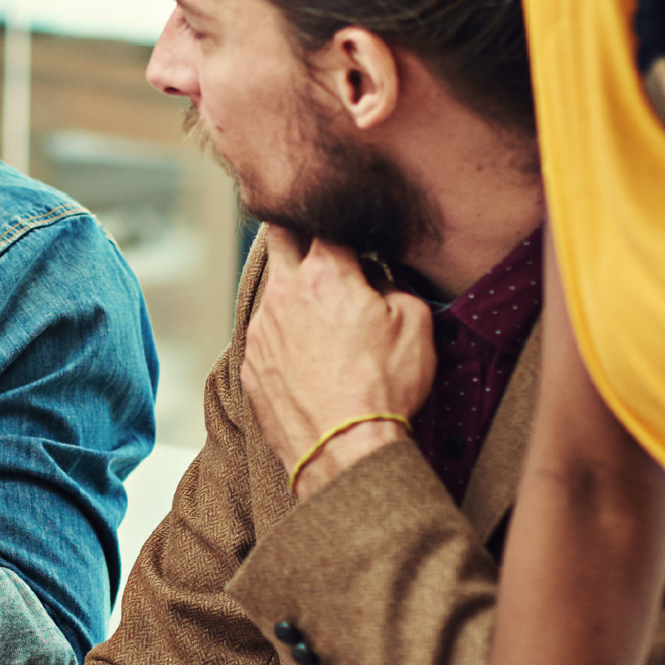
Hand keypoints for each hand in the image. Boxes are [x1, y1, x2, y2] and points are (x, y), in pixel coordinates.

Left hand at [240, 228, 435, 497]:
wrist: (342, 449)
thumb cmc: (384, 387)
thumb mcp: (413, 322)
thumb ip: (392, 282)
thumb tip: (375, 275)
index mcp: (326, 273)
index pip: (321, 220)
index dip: (335, 214)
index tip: (342, 217)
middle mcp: (283, 294)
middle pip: (278, 237)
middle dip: (295, 229)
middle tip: (314, 236)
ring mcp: (260, 330)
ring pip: (271, 289)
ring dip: (293, 290)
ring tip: (322, 313)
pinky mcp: (250, 364)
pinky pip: (264, 333)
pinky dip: (283, 333)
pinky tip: (307, 352)